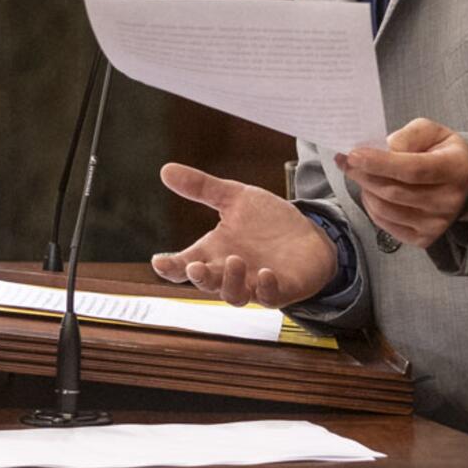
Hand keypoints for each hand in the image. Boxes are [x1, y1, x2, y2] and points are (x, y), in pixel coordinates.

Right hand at [151, 162, 339, 306]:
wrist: (308, 234)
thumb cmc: (267, 221)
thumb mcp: (235, 197)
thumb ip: (201, 187)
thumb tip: (166, 170)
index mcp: (213, 252)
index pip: (185, 265)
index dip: (170, 268)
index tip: (159, 262)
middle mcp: (230, 272)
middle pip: (206, 283)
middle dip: (199, 277)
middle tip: (194, 267)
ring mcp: (254, 284)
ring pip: (234, 295)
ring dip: (230, 282)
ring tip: (234, 260)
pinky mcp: (281, 289)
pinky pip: (269, 297)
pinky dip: (265, 288)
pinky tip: (265, 274)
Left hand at [338, 118, 467, 249]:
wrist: (461, 182)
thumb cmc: (440, 151)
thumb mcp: (430, 131)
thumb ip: (408, 136)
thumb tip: (382, 149)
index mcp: (454, 169)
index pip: (412, 170)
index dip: (379, 163)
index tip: (353, 155)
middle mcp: (448, 201)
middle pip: (394, 191)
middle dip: (363, 175)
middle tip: (346, 161)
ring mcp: (436, 224)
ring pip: (385, 209)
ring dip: (365, 190)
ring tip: (360, 174)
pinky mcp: (423, 238)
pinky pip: (385, 224)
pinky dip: (371, 206)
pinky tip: (371, 192)